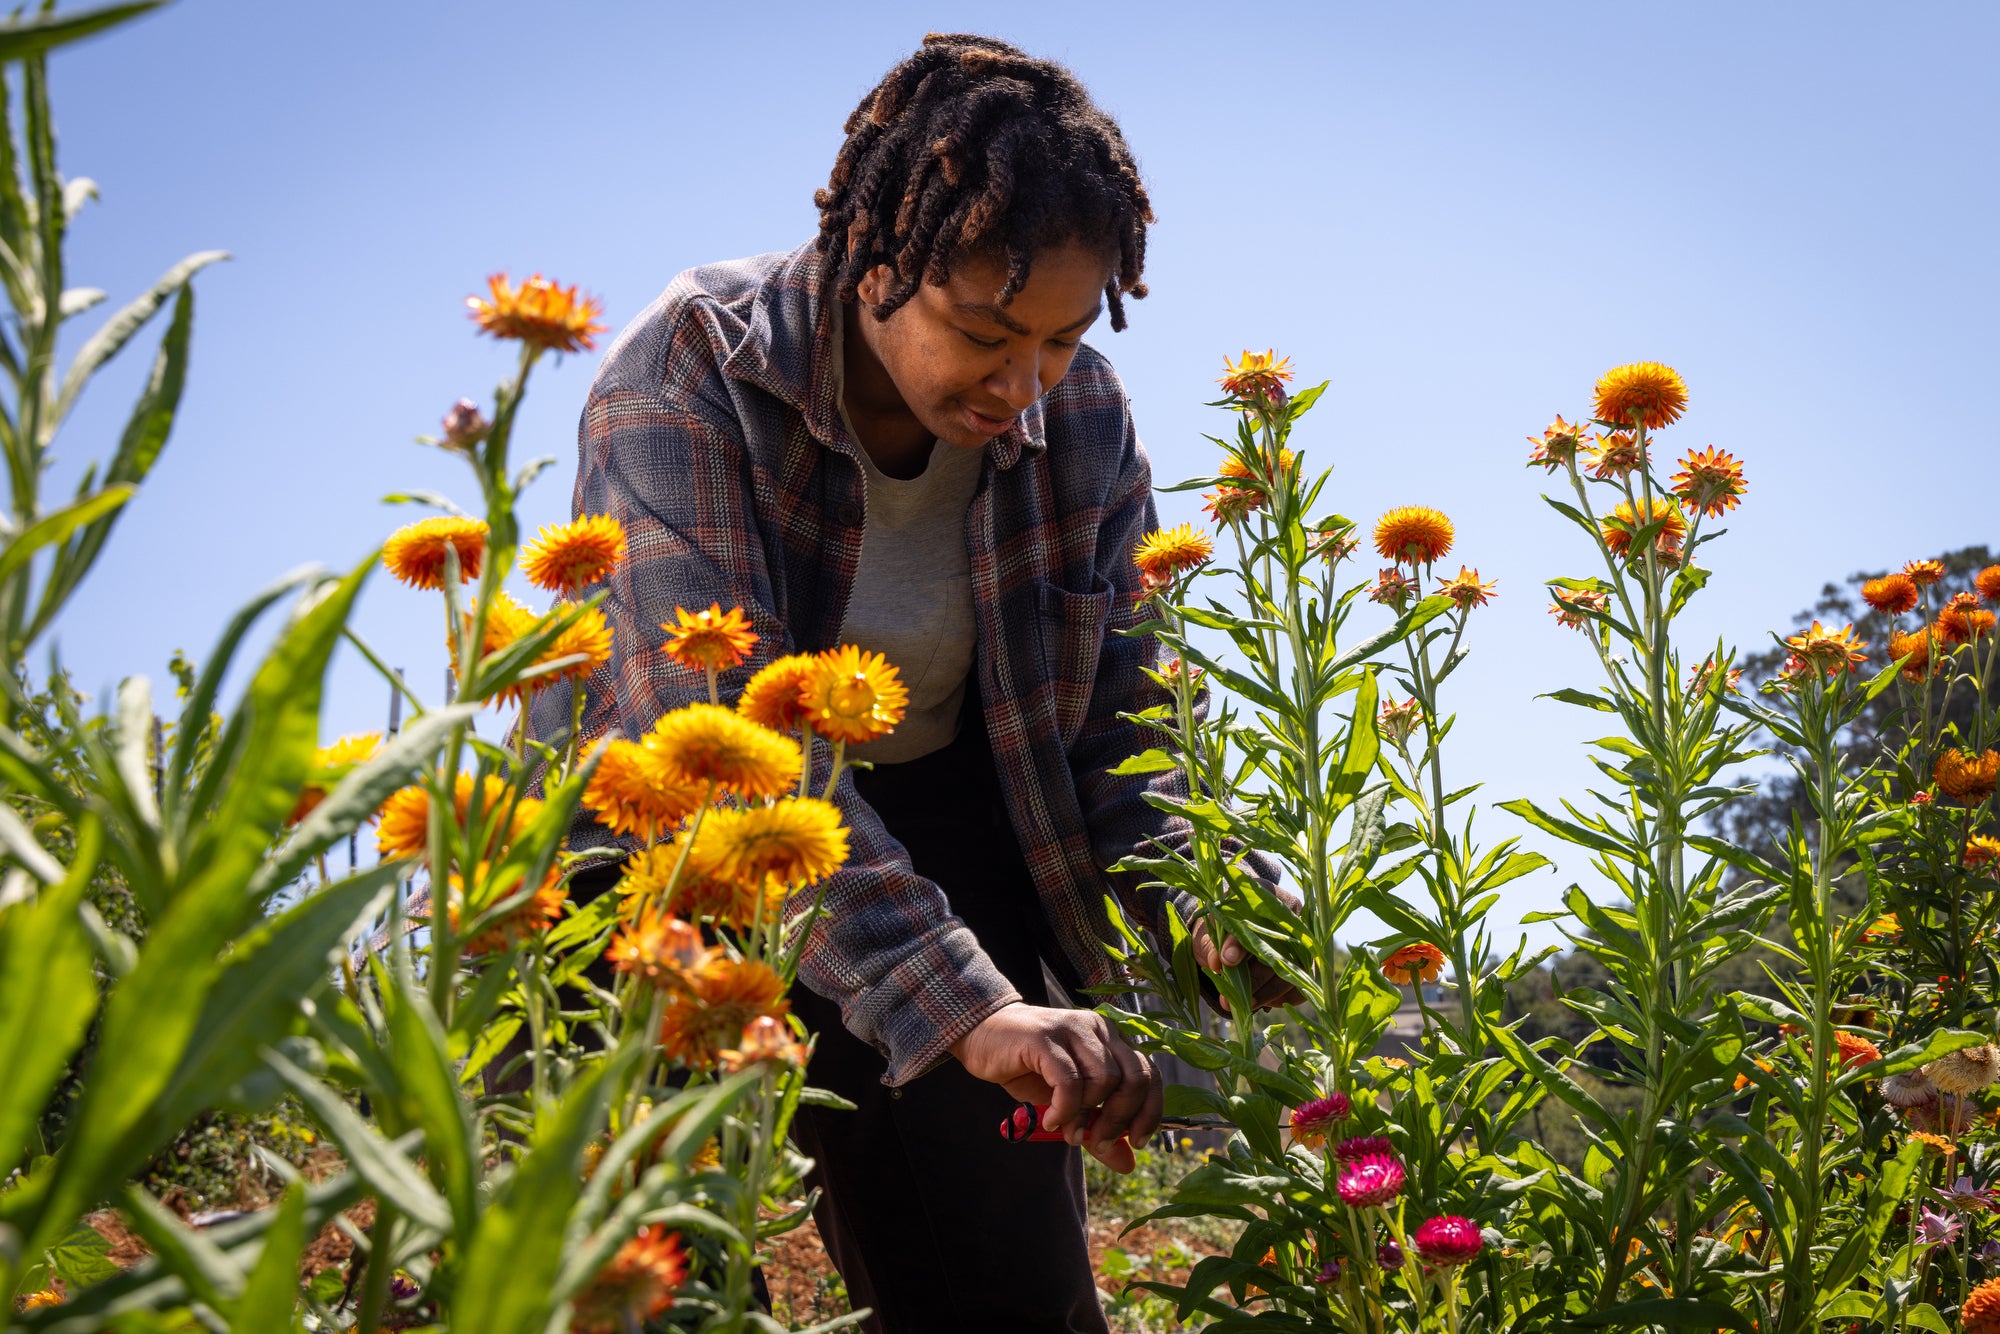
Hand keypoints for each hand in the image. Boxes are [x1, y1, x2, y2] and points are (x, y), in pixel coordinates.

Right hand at [951, 1001, 1161, 1172]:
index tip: (1137, 1142)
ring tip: (1067, 1131)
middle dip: (1121, 1119)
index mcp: (1110, 1039)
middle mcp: (1098, 1029)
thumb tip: (1128, 1164)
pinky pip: (1070, 1081)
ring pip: (1104, 1080)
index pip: (1150, 1074)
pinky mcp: (1045, 1037)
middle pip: (1134, 1078)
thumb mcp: (1068, 1103)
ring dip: (1087, 1116)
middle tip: (1100, 1143)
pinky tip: (1050, 1120)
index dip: (1150, 1112)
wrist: (981, 1034)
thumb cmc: (1027, 1066)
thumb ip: (1098, 1128)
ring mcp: (1072, 1029)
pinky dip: (1065, 1109)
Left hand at [1191, 885, 1305, 1011]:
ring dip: (1265, 993)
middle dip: (1253, 976)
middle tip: (1230, 996)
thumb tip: (1218, 964)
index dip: (1242, 941)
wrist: (1235, 930)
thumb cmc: (1222, 926)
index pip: (1257, 917)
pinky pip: (1299, 988)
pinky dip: (1280, 998)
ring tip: (1242, 1005)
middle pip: (1279, 949)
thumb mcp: (1210, 930)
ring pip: (1291, 972)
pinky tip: (1260, 1001)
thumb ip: (1212, 943)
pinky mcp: (1307, 967)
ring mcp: (1303, 943)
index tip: (1226, 960)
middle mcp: (1292, 916)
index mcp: (1265, 894)